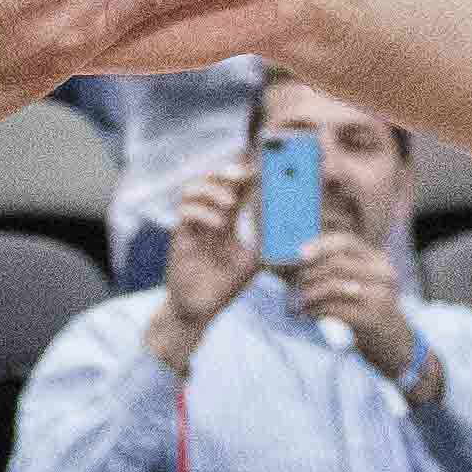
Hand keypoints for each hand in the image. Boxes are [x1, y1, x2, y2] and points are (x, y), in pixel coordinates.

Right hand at [149, 157, 261, 367]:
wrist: (199, 308)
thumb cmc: (225, 284)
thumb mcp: (253, 261)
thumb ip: (265, 242)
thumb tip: (290, 226)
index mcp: (227, 219)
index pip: (236, 187)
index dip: (245, 172)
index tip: (261, 164)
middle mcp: (208, 216)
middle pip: (211, 180)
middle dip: (226, 172)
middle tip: (244, 173)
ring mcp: (193, 225)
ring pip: (193, 189)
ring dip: (212, 190)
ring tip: (231, 203)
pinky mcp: (180, 236)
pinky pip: (185, 213)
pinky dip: (202, 212)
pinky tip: (217, 224)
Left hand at [289, 226, 417, 379]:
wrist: (397, 345)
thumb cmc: (370, 312)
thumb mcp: (361, 285)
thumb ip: (336, 270)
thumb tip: (296, 259)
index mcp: (379, 260)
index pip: (346, 242)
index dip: (319, 245)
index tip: (298, 254)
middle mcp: (383, 274)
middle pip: (336, 263)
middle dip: (308, 273)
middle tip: (291, 285)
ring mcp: (379, 296)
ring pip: (332, 286)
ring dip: (307, 294)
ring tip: (295, 303)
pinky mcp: (371, 319)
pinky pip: (333, 309)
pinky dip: (313, 311)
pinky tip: (305, 315)